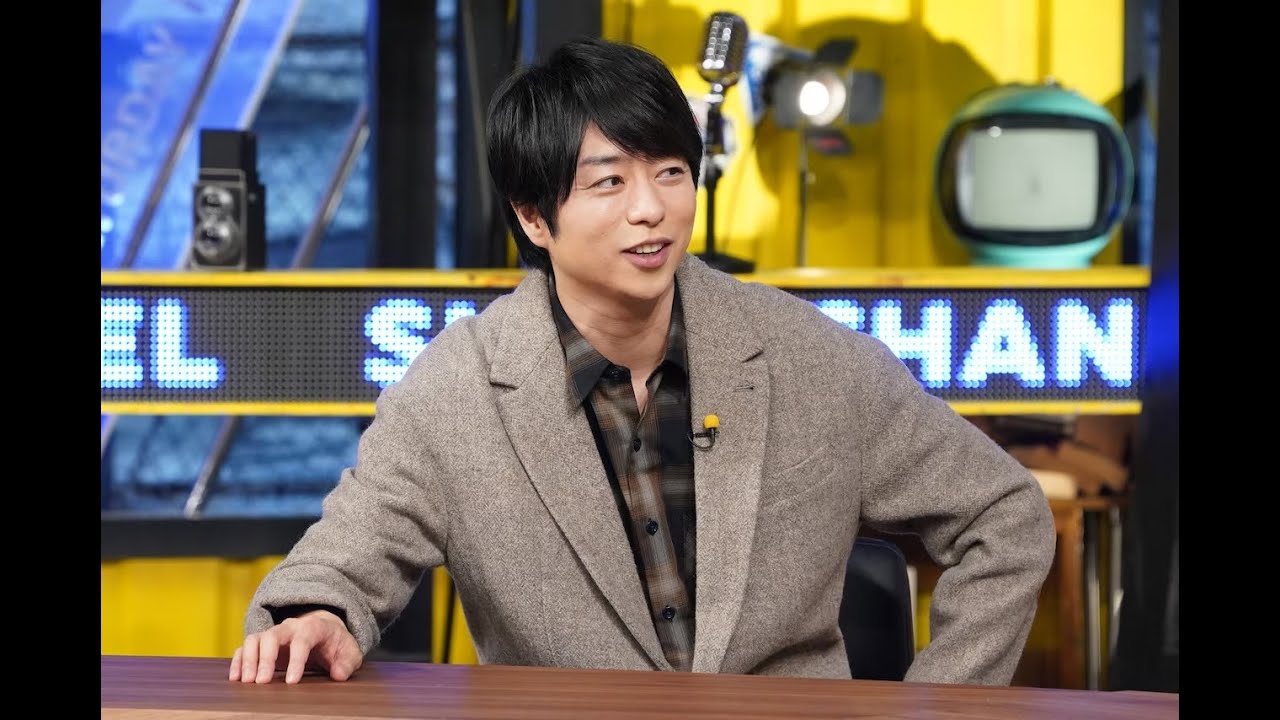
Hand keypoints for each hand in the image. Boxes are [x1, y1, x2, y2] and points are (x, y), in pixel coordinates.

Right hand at [229, 608, 361, 683]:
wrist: (325, 630)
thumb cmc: (336, 643)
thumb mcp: (350, 651)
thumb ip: (348, 662)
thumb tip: (339, 674)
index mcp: (313, 627)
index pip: (302, 641)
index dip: (296, 660)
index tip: (291, 682)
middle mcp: (289, 627)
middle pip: (272, 636)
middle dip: (266, 659)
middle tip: (262, 683)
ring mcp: (273, 633)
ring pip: (255, 639)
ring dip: (248, 660)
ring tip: (247, 682)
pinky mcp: (262, 643)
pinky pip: (244, 647)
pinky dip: (238, 660)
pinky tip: (236, 678)